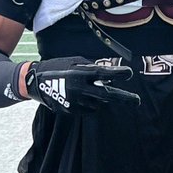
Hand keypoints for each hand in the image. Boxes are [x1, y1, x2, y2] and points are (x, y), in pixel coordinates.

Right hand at [25, 58, 139, 112]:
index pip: (103, 74)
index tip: (129, 74)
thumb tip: (109, 74)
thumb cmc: (58, 67)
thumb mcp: (74, 61)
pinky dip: (90, 104)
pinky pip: (89, 109)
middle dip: (123, 98)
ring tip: (87, 89)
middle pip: (107, 96)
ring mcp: (75, 101)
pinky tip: (79, 96)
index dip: (118, 74)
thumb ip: (91, 67)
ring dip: (100, 98)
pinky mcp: (71, 111)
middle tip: (137, 101)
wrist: (35, 82)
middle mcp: (79, 88)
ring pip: (99, 103)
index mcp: (80, 73)